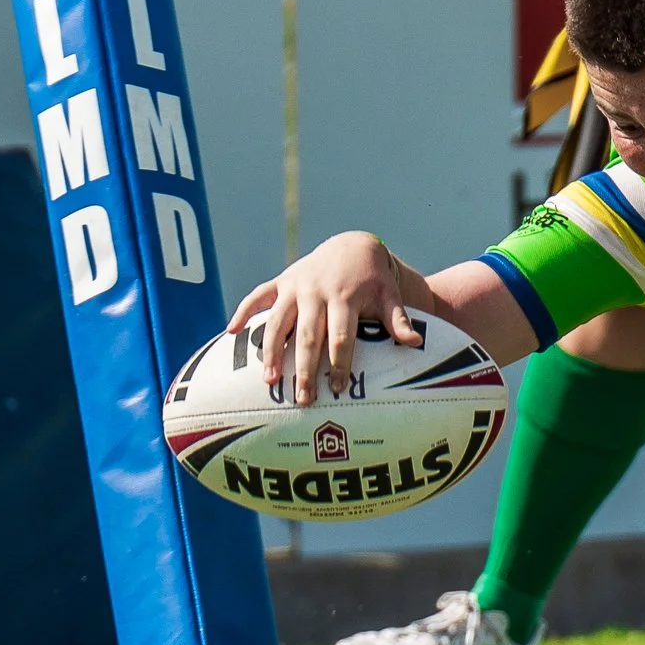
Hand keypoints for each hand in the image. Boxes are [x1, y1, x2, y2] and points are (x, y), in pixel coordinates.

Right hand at [226, 231, 436, 406]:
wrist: (353, 245)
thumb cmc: (373, 279)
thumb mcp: (389, 295)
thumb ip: (398, 320)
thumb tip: (414, 343)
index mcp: (344, 296)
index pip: (341, 336)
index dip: (339, 362)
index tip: (337, 388)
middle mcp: (316, 291)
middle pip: (308, 335)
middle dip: (304, 368)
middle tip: (302, 398)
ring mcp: (295, 286)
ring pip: (278, 322)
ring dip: (271, 351)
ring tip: (269, 381)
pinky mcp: (281, 283)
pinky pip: (257, 296)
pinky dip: (243, 312)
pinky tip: (230, 333)